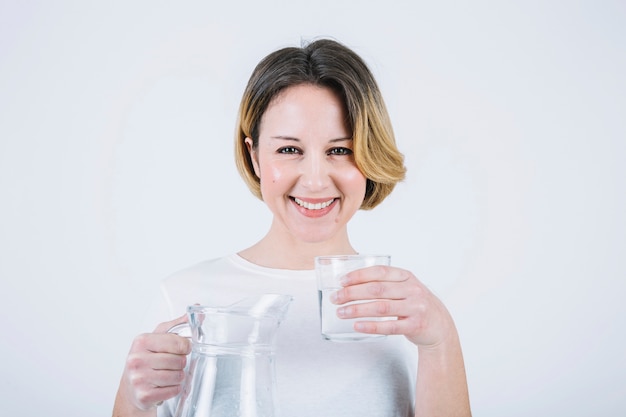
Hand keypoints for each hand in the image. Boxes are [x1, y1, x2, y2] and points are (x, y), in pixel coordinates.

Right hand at [116, 315, 191, 411]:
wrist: (130, 387)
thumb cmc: (146, 360)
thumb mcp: (158, 338)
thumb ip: (178, 324)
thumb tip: (196, 309)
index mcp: (141, 341)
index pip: (178, 343)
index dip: (186, 347)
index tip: (183, 349)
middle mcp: (137, 359)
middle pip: (179, 361)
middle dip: (181, 363)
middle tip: (171, 364)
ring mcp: (139, 378)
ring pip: (178, 376)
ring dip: (178, 377)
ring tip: (168, 374)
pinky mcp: (144, 395)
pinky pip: (173, 390)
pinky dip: (174, 389)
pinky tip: (165, 385)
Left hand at [330, 265, 455, 347]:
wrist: (440, 327)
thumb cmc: (415, 305)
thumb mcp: (405, 288)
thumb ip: (385, 283)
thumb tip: (350, 284)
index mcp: (407, 277)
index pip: (380, 272)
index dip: (358, 275)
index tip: (341, 281)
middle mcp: (412, 290)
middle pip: (377, 289)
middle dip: (352, 293)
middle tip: (336, 298)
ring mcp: (415, 308)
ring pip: (381, 307)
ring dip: (357, 310)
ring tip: (341, 312)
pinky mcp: (415, 325)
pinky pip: (389, 326)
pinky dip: (371, 326)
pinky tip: (357, 325)